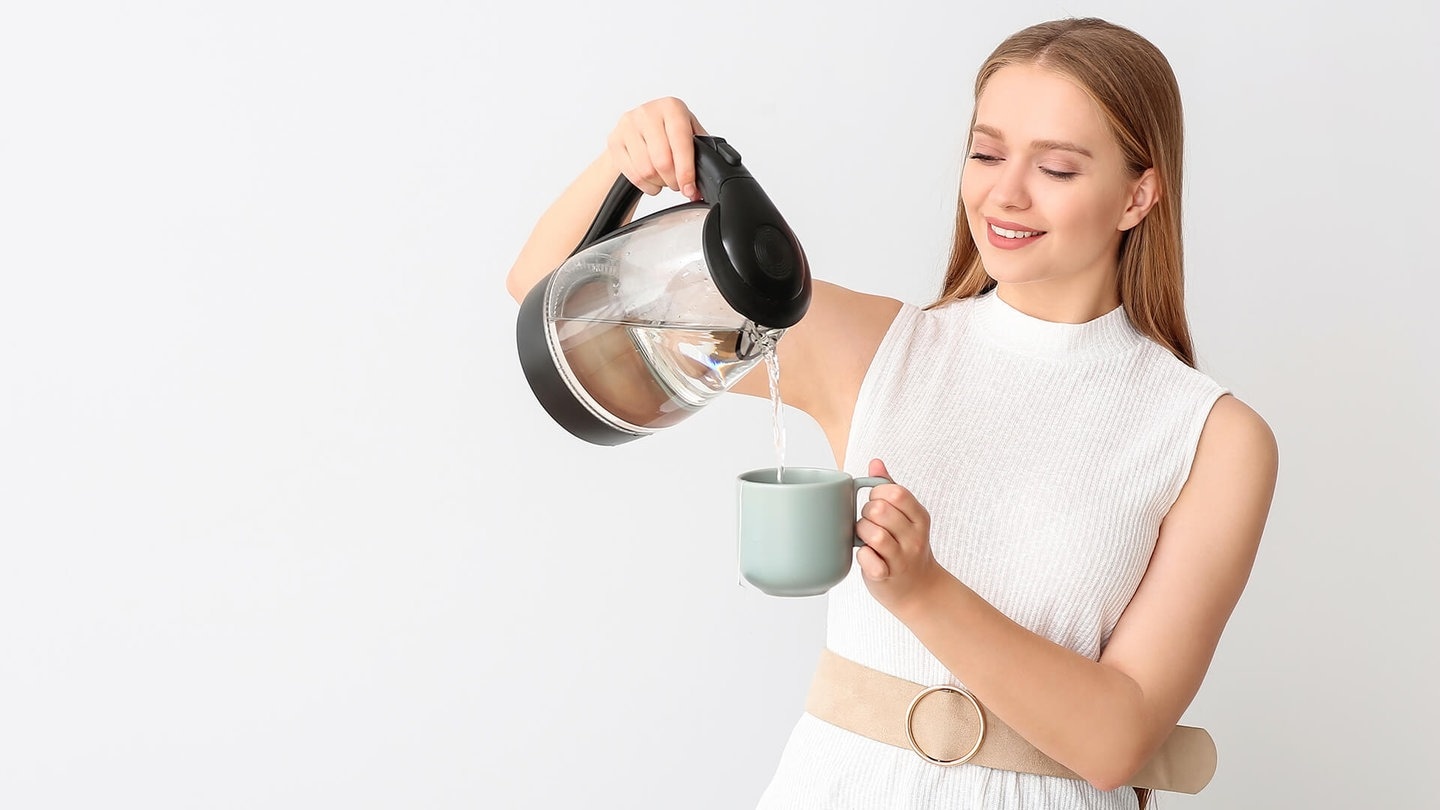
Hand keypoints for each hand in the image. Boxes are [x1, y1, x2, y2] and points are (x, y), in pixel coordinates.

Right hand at [606, 97, 708, 200]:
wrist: (638, 128)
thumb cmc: (667, 132)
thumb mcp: (688, 133)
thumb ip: (700, 155)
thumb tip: (700, 188)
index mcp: (672, 107)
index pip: (681, 143)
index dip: (686, 172)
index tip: (689, 188)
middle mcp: (648, 112)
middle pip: (662, 161)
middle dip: (673, 180)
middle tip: (677, 184)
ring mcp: (628, 125)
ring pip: (646, 171)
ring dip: (659, 183)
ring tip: (664, 179)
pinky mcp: (615, 140)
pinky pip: (633, 175)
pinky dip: (646, 185)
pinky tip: (651, 180)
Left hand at [856, 458, 945, 612]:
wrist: (920, 590)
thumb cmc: (906, 547)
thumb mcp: (906, 516)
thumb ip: (890, 488)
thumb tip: (875, 462)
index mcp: (919, 517)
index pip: (894, 492)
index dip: (876, 494)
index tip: (875, 504)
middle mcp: (914, 536)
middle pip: (880, 510)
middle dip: (866, 514)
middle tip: (869, 523)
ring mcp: (902, 558)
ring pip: (874, 534)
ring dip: (862, 534)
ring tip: (866, 539)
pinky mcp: (887, 576)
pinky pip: (869, 560)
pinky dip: (863, 558)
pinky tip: (867, 557)